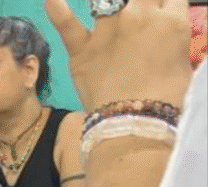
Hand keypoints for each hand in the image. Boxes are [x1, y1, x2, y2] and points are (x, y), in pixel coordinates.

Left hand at [46, 0, 192, 109]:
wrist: (133, 121)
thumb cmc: (167, 98)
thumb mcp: (183, 62)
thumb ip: (171, 38)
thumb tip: (163, 32)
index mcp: (171, 21)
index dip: (161, 8)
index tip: (158, 16)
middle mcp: (139, 16)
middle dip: (139, 5)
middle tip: (134, 22)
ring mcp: (107, 30)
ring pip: (106, 0)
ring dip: (110, 4)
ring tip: (110, 14)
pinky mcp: (81, 48)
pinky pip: (66, 23)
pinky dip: (57, 9)